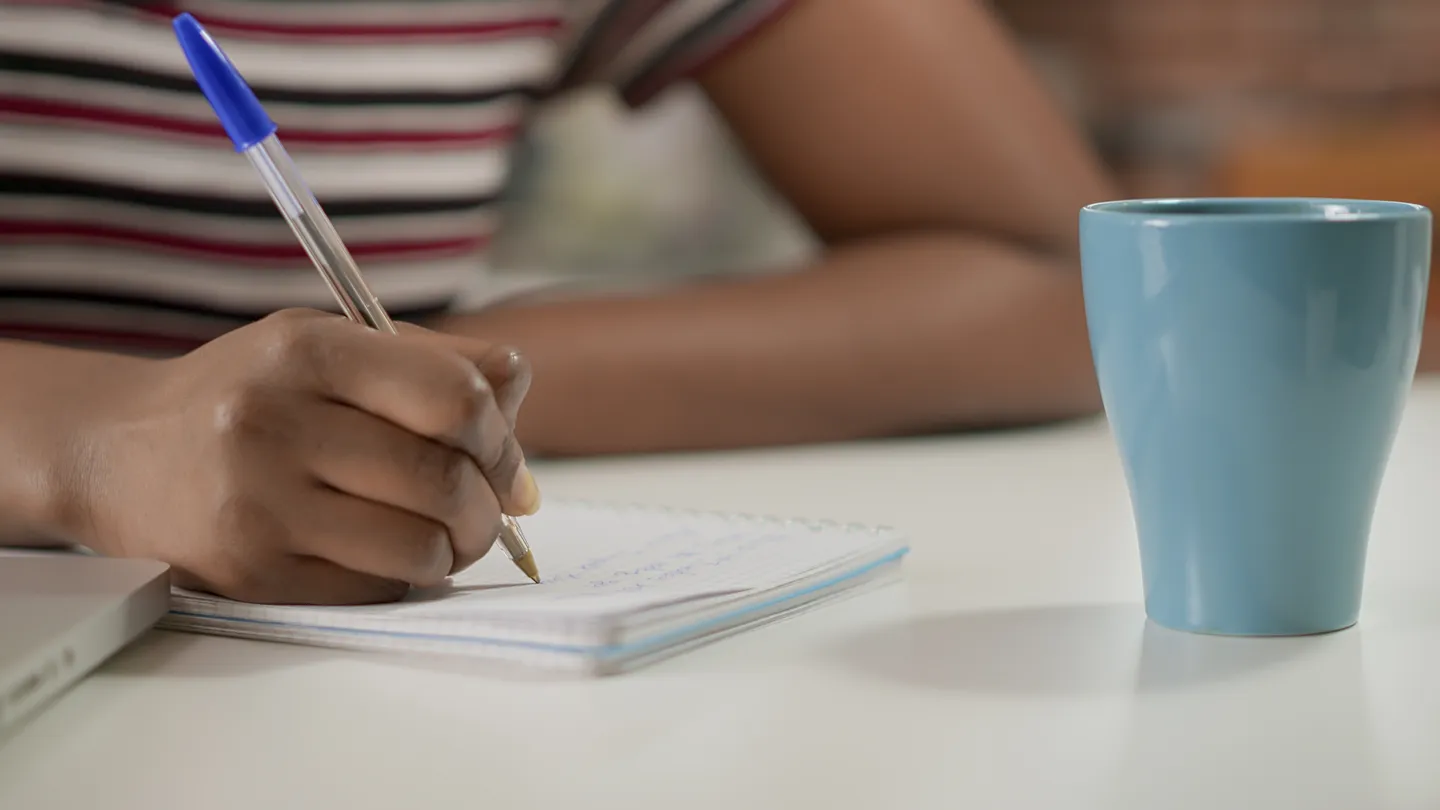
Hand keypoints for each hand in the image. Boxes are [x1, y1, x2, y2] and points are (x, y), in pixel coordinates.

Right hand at [70, 309, 539, 604]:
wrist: (119, 452)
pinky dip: (403, 578)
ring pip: (419, 548)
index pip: (454, 398)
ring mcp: (259, 503)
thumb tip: (523, 420)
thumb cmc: (252, 394)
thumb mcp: (332, 345)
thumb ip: (437, 363)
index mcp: (309, 349)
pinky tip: (388, 554)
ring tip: (448, 537)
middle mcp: (276, 422)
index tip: (507, 462)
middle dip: (490, 507)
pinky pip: (374, 591)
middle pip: (444, 480)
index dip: (503, 439)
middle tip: (490, 512)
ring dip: (456, 551)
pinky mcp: (251, 573)